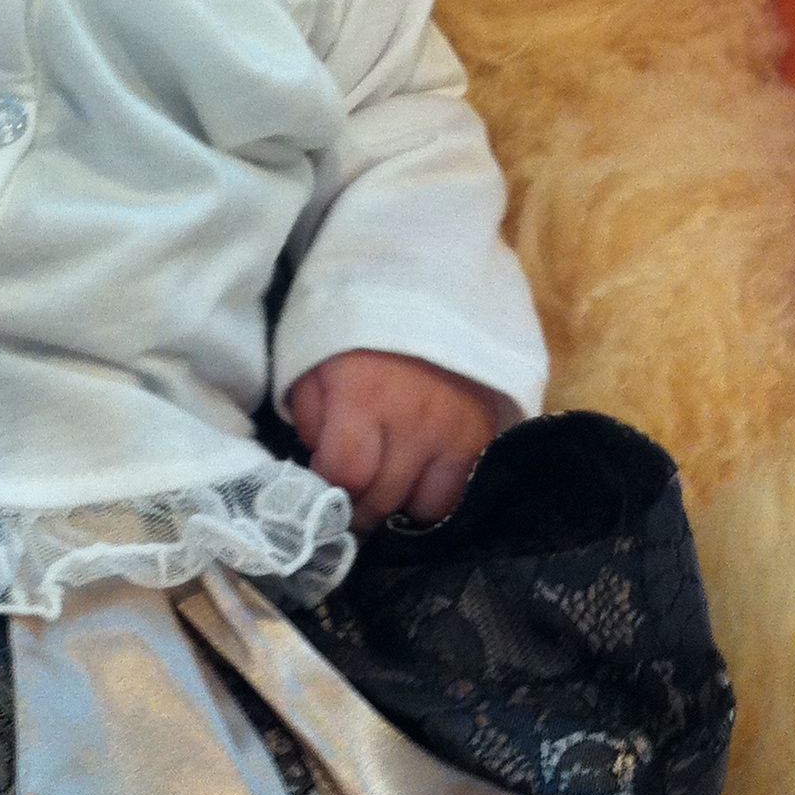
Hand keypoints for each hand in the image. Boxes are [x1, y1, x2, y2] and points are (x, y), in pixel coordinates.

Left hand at [286, 350, 499, 529]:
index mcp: (366, 399)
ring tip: (386, 480)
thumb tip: (323, 470)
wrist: (423, 287)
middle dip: (357, 503)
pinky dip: (435, 494)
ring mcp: (456, 433)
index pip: (345, 477)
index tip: (322, 483)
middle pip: (383, 500)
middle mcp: (415, 423)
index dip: (326, 489)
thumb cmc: (357, 330)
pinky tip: (417, 475)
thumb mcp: (314, 363)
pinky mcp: (485, 436)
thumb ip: (310, 419)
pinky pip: (460, 494)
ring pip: (426, 508)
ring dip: (400, 502)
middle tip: (349, 491)